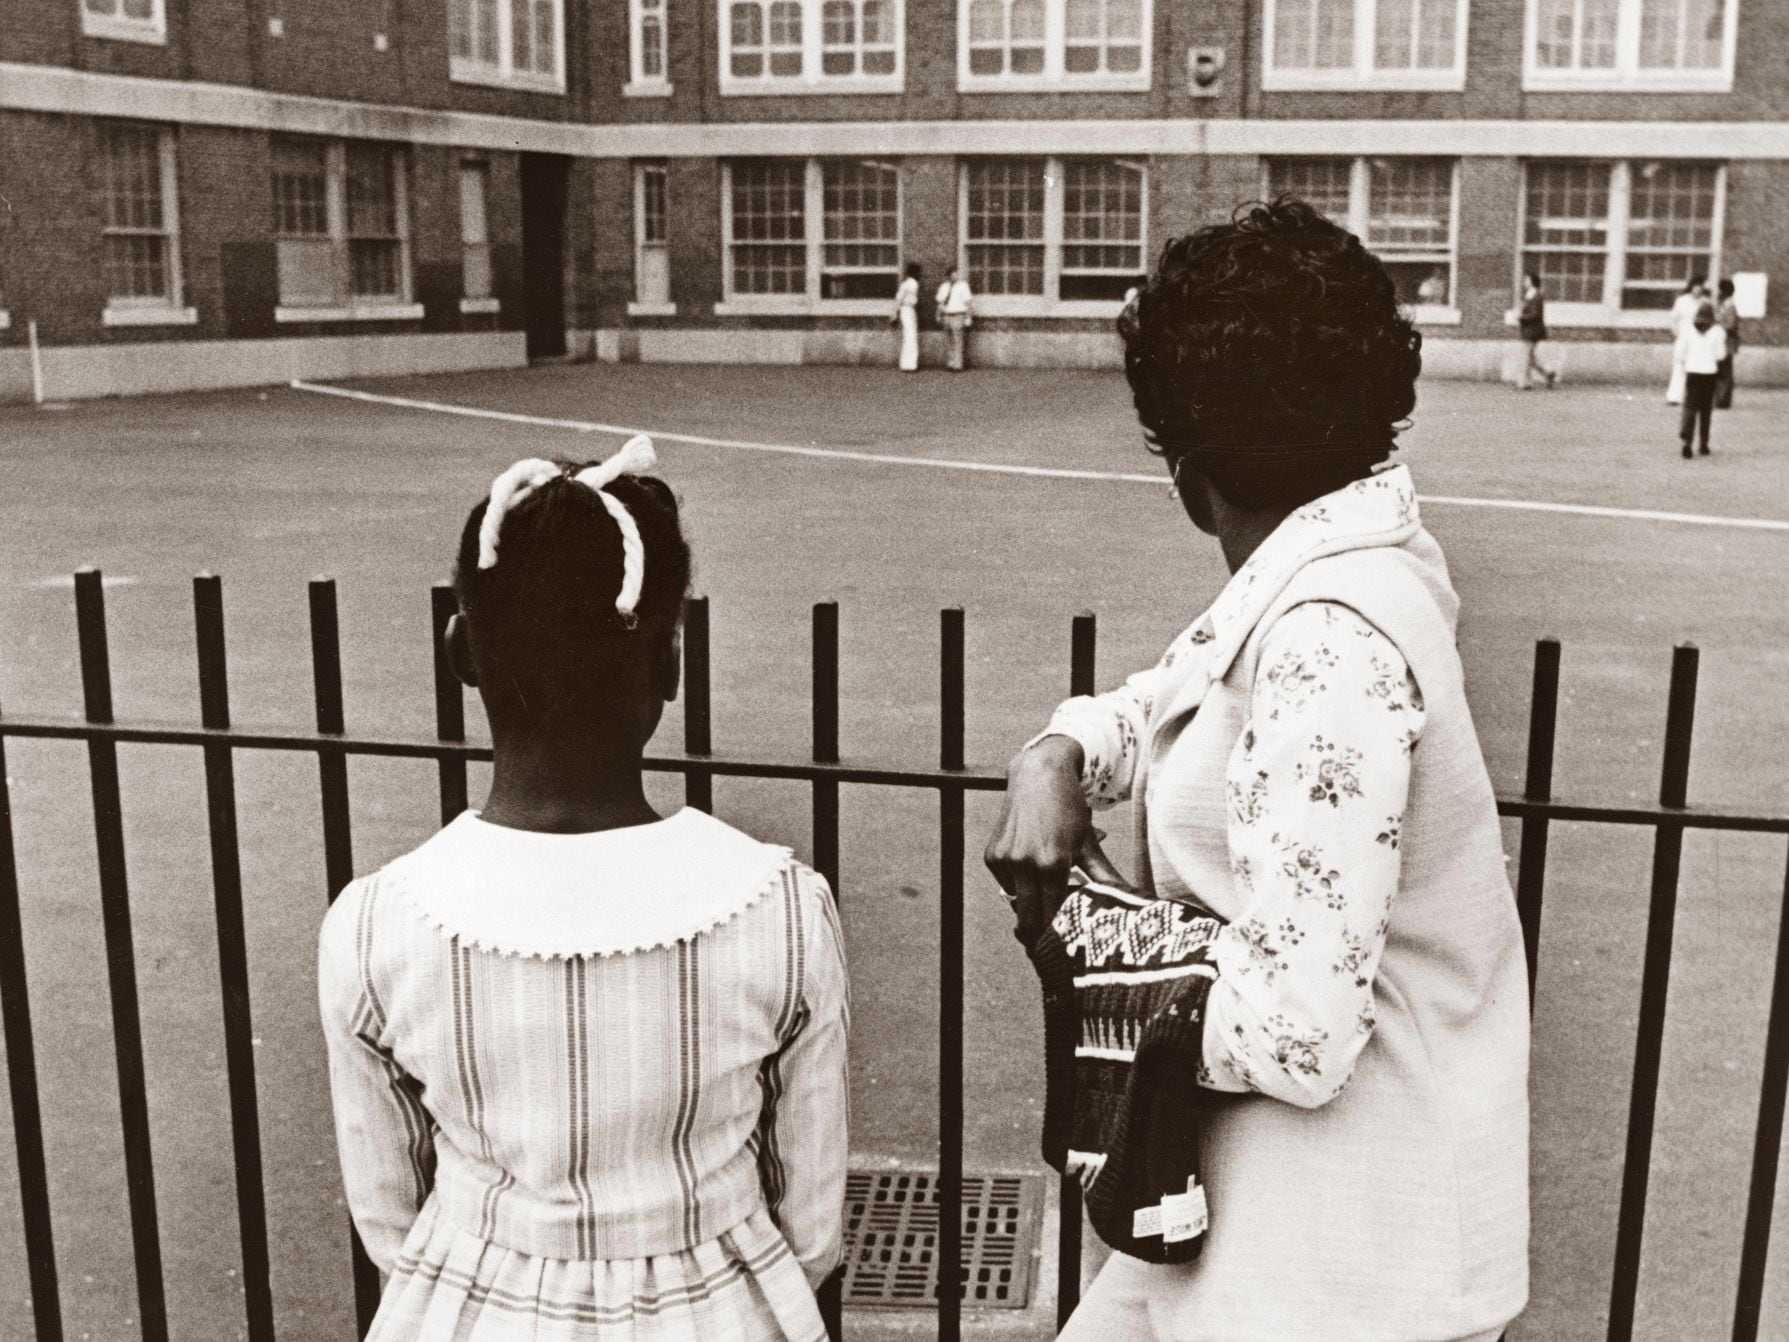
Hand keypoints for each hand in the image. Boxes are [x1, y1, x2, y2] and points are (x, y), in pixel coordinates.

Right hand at [985, 736, 1123, 944]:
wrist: (1038, 775)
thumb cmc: (1069, 810)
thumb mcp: (1088, 843)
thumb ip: (1105, 877)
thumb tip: (1133, 900)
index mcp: (1053, 865)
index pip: (1052, 917)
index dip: (1057, 935)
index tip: (1063, 947)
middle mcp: (1025, 864)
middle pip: (1029, 920)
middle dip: (1038, 935)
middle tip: (1048, 945)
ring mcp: (1005, 860)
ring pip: (1017, 903)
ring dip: (1029, 905)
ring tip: (1045, 894)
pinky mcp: (992, 856)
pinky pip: (1006, 884)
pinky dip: (1018, 885)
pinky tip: (1030, 867)